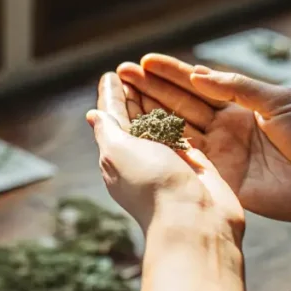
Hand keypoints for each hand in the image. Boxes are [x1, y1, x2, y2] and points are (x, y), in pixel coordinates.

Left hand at [88, 72, 243, 241]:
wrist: (195, 221)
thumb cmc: (152, 185)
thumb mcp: (118, 152)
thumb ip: (107, 131)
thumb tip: (93, 115)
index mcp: (118, 156)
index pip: (112, 119)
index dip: (112, 97)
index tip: (111, 75)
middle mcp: (143, 158)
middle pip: (136, 118)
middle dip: (133, 94)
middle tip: (132, 69)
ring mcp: (171, 161)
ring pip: (162, 124)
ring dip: (158, 101)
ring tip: (155, 78)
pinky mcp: (197, 165)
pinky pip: (187, 135)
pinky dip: (182, 118)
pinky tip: (183, 104)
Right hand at [116, 54, 290, 242]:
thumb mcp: (280, 101)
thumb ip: (238, 88)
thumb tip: (200, 75)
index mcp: (242, 105)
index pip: (199, 84)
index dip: (171, 73)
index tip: (144, 62)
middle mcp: (226, 127)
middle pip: (180, 103)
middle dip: (151, 89)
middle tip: (122, 74)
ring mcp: (220, 153)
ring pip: (177, 128)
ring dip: (149, 114)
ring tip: (122, 98)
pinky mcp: (219, 177)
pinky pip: (186, 158)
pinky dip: (163, 145)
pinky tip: (140, 132)